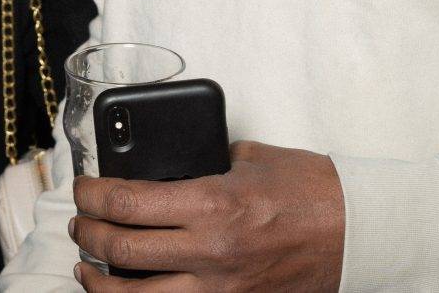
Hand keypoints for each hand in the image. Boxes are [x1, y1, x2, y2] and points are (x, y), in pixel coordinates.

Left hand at [69, 141, 342, 291]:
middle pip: (121, 250)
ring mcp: (222, 289)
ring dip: (100, 282)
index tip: (82, 189)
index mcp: (212, 203)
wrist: (359, 232)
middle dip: (87, 234)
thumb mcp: (250, 157)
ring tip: (88, 266)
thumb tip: (166, 165)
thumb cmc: (312, 191)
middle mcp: (211, 251)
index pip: (126, 203)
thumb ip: (204, 161)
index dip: (91, 195)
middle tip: (79, 222)